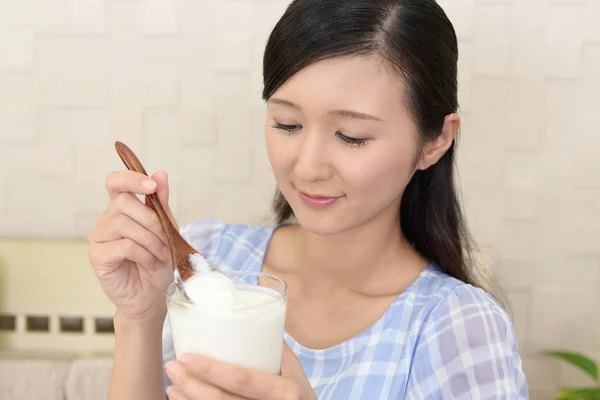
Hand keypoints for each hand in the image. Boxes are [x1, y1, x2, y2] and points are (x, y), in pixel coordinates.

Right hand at [88, 170, 176, 321]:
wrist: (153, 295)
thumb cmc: (158, 262)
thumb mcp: (166, 230)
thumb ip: (161, 204)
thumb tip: (160, 174)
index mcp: (123, 210)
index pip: (116, 182)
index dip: (131, 178)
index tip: (151, 185)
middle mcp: (107, 220)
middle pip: (123, 203)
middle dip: (152, 220)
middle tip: (166, 240)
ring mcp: (99, 238)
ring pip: (124, 224)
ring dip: (151, 240)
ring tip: (161, 255)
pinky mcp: (98, 256)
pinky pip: (123, 245)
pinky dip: (144, 253)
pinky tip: (150, 263)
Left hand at [165, 342, 316, 399]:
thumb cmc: (300, 395)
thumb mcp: (295, 371)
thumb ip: (275, 346)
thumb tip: (254, 314)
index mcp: (285, 391)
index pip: (243, 379)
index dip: (212, 370)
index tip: (186, 356)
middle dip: (191, 384)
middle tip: (173, 366)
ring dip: (188, 398)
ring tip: (172, 382)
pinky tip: (182, 398)